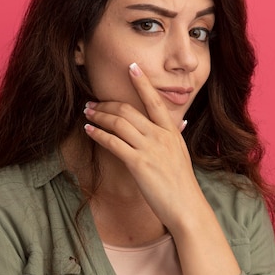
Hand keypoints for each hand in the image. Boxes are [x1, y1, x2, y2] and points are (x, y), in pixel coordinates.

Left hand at [82, 62, 201, 231]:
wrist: (187, 207)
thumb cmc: (182, 184)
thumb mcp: (181, 154)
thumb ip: (175, 137)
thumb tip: (180, 124)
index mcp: (172, 131)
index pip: (154, 100)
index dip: (142, 82)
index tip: (131, 67)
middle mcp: (160, 136)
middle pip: (129, 110)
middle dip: (106, 103)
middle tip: (92, 103)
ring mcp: (150, 148)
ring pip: (118, 123)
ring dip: (99, 116)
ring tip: (87, 113)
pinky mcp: (139, 163)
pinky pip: (114, 143)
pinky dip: (99, 134)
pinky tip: (89, 130)